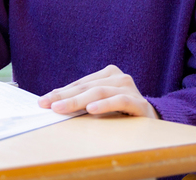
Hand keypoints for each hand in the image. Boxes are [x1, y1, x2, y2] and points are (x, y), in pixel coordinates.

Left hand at [37, 65, 159, 118]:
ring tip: (61, 108)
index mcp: (108, 74)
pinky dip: (104, 105)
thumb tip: (54, 100)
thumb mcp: (100, 103)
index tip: (42, 101)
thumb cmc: (121, 112)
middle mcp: (119, 77)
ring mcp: (129, 88)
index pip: (80, 84)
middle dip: (63, 97)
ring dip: (78, 101)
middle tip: (46, 104)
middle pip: (86, 87)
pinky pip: (119, 101)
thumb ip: (83, 100)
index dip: (60, 92)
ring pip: (99, 93)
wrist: (153, 122)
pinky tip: (91, 110)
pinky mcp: (139, 103)